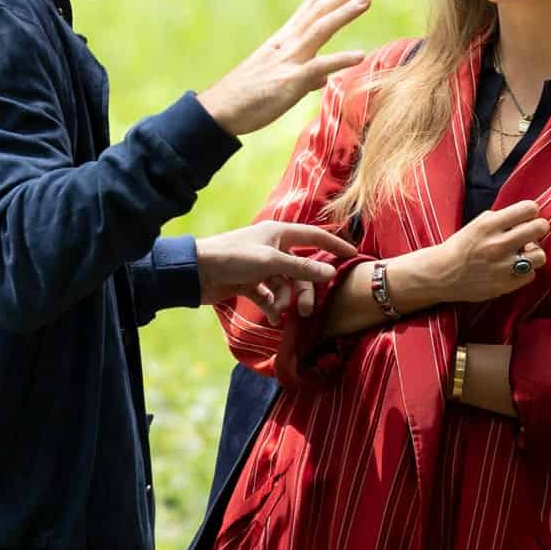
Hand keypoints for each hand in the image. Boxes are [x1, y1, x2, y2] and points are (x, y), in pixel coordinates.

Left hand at [198, 222, 357, 323]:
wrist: (197, 272)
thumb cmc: (234, 258)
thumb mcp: (272, 262)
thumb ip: (302, 268)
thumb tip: (331, 271)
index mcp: (279, 233)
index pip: (315, 236)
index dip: (335, 245)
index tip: (353, 256)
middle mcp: (273, 247)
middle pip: (300, 269)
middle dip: (304, 290)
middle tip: (306, 310)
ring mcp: (261, 266)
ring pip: (285, 285)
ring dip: (285, 300)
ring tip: (279, 313)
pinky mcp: (250, 283)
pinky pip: (269, 295)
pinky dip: (271, 306)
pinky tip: (270, 316)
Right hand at [199, 0, 374, 135]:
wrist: (220, 111)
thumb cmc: (247, 97)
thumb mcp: (280, 83)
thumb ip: (305, 77)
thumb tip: (324, 78)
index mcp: (285, 40)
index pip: (312, 8)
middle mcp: (288, 44)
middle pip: (319, 10)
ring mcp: (289, 61)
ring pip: (320, 29)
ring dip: (344, 12)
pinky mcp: (289, 83)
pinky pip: (318, 68)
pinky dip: (339, 60)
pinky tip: (360, 55)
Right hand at [428, 201, 549, 302]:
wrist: (441, 274)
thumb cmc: (461, 247)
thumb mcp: (478, 224)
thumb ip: (502, 219)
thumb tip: (528, 217)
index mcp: (489, 224)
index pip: (529, 208)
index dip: (532, 211)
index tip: (528, 216)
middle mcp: (497, 244)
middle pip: (540, 228)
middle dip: (539, 228)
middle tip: (533, 233)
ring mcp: (502, 266)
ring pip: (540, 255)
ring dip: (534, 253)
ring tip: (524, 254)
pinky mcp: (504, 285)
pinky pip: (531, 275)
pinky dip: (525, 271)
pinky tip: (514, 268)